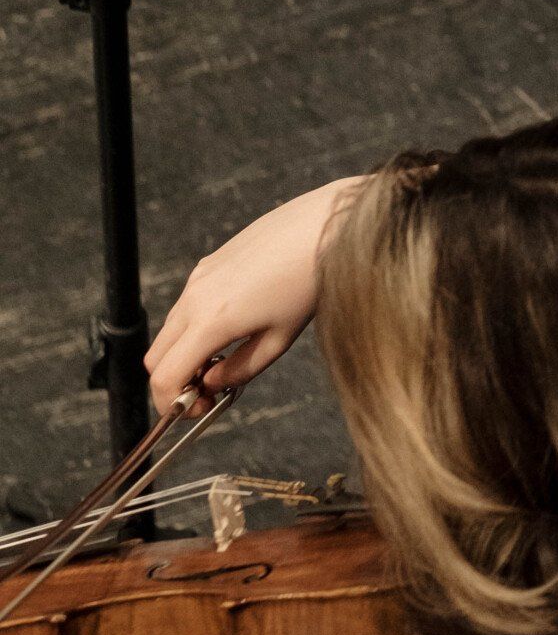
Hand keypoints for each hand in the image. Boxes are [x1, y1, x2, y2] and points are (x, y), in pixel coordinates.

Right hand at [147, 177, 363, 414]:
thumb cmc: (309, 281)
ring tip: (227, 357)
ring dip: (184, 353)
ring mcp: (200, 276)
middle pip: (156, 356)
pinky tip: (233, 326)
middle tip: (210, 389)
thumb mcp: (279, 338)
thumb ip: (240, 370)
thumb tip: (212, 384)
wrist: (325, 225)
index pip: (164, 377)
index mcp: (211, 320)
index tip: (197, 410)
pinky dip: (193, 326)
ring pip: (170, 330)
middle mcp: (195, 296)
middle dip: (175, 381)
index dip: (172, 404)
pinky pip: (186, 304)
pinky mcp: (210, 262)